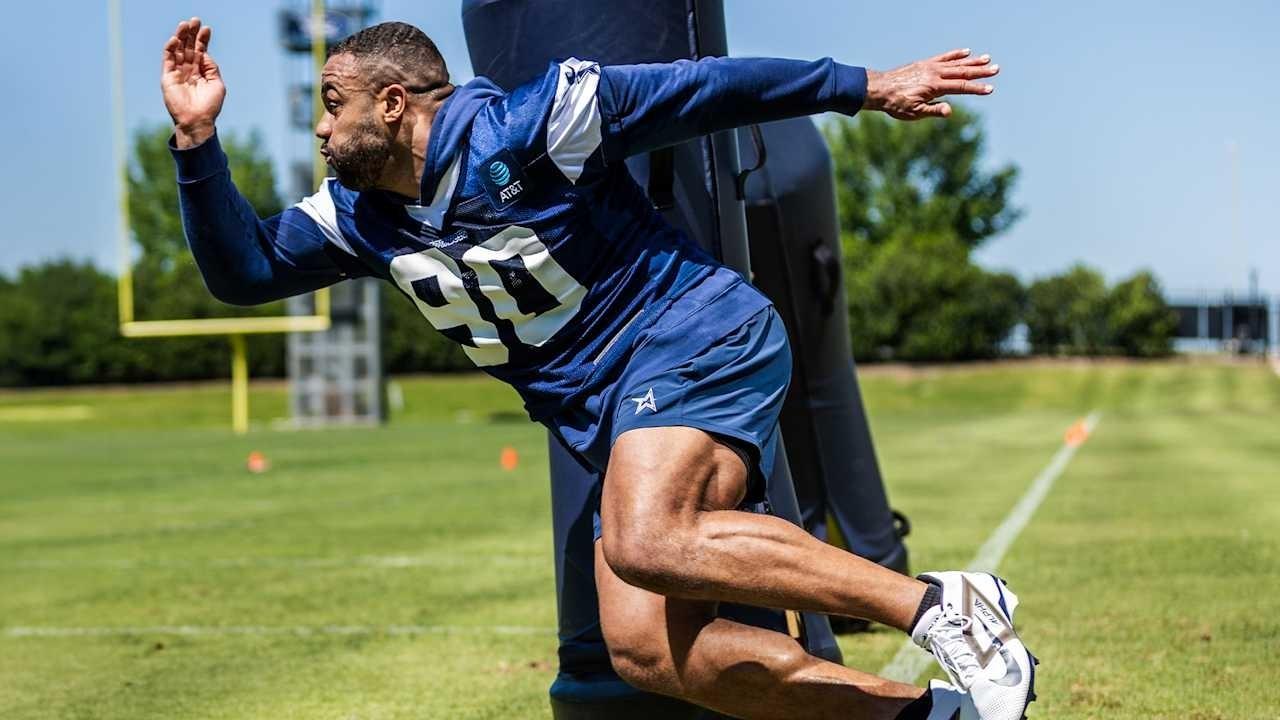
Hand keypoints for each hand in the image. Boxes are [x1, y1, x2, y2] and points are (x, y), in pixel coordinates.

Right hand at [161, 17, 224, 146]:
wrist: (198, 120)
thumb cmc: (209, 105)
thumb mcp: (216, 83)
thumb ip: (211, 67)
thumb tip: (204, 53)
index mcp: (201, 72)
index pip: (200, 51)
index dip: (202, 40)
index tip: (207, 28)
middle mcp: (188, 70)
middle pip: (188, 47)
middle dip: (191, 34)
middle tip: (194, 20)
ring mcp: (177, 73)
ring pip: (177, 50)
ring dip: (180, 37)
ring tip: (185, 24)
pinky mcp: (167, 77)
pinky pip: (167, 59)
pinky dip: (170, 48)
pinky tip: (175, 39)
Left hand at [864, 49, 998, 119]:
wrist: (879, 89)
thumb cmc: (896, 104)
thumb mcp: (914, 112)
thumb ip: (933, 111)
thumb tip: (950, 111)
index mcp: (934, 86)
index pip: (961, 87)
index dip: (977, 88)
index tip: (990, 89)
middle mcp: (934, 73)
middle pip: (962, 72)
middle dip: (980, 72)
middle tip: (997, 69)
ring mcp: (930, 67)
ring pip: (955, 63)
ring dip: (972, 61)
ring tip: (987, 59)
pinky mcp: (924, 64)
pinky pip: (943, 57)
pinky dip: (955, 54)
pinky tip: (966, 52)